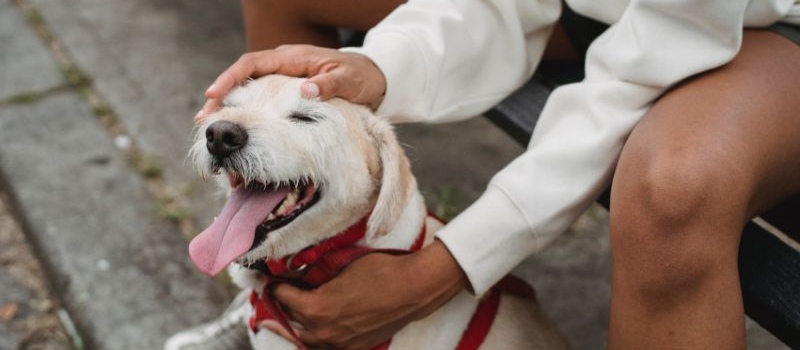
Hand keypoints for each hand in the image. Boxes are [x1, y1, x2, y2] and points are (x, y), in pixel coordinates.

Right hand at [195, 45, 386, 122]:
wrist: (372, 79)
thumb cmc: (359, 78)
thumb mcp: (348, 81)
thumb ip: (328, 85)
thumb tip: (305, 90)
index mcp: (292, 58)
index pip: (253, 63)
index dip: (231, 77)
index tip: (214, 93)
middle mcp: (282, 66)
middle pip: (242, 78)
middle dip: (222, 96)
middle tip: (204, 119)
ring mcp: (282, 80)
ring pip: (248, 91)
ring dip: (230, 108)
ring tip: (212, 128)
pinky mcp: (285, 94)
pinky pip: (260, 102)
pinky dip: (247, 116)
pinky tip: (238, 133)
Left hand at [267, 240, 466, 349]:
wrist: (413, 289)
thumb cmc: (380, 272)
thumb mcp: (341, 266)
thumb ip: (317, 275)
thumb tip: (302, 274)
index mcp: (315, 310)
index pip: (283, 297)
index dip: (276, 285)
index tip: (273, 278)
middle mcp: (323, 332)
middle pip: (291, 320)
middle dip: (285, 305)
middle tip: (282, 293)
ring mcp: (339, 344)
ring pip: (307, 338)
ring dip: (300, 324)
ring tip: (296, 313)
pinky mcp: (354, 348)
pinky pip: (327, 344)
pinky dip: (320, 334)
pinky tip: (321, 323)